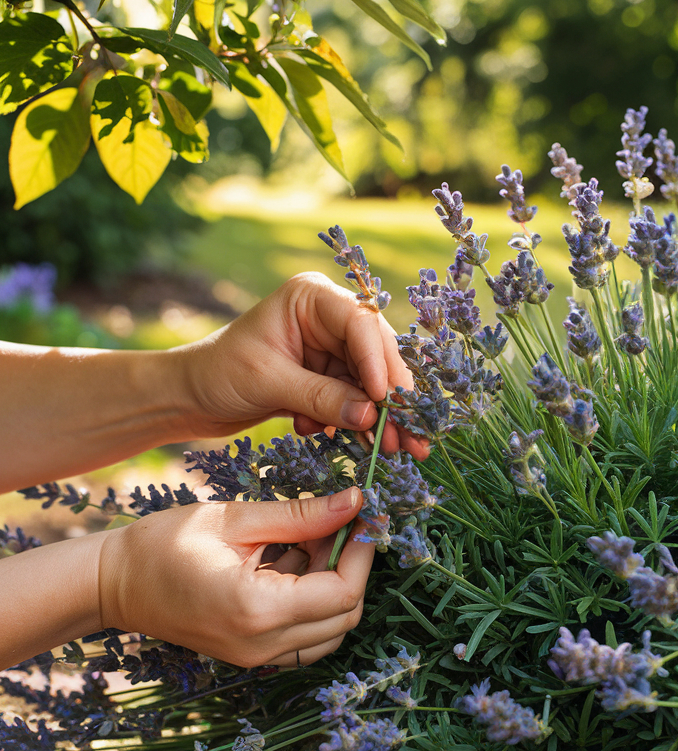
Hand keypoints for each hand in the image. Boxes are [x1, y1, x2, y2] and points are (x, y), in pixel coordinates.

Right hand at [98, 488, 373, 666]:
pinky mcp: (252, 654)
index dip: (362, 553)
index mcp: (258, 610)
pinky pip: (306, 637)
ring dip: (336, 586)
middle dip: (353, 567)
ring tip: (312, 540)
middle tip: (340, 523)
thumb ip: (301, 515)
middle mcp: (263, 645)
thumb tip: (355, 502)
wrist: (115, 584)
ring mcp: (257, 656)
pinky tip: (294, 562)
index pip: (343, 593)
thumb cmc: (164, 544)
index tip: (363, 515)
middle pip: (344, 617)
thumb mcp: (235, 519)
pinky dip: (314, 602)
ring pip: (330, 631)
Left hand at [176, 271, 428, 457]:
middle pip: (376, 356)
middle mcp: (327, 318)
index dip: (381, 364)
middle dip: (392, 400)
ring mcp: (329, 348)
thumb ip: (322, 397)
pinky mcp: (326, 377)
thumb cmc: (217, 375)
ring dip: (378, 419)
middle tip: (414, 437)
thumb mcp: (269, 383)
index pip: (361, 325)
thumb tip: (371, 416)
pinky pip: (353, 400)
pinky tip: (329, 437)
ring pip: (371, 384)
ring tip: (394, 451)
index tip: (388, 401)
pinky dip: (350, 422)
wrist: (189, 398)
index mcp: (312, 298)